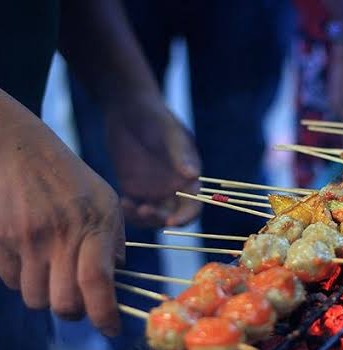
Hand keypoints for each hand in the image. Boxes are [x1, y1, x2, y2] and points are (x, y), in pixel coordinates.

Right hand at [0, 93, 124, 335]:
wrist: (17, 150)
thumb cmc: (69, 176)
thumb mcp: (106, 200)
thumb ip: (114, 239)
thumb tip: (116, 276)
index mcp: (93, 225)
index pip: (98, 283)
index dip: (105, 315)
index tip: (111, 329)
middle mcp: (59, 237)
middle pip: (64, 305)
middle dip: (75, 313)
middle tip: (80, 303)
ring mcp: (26, 240)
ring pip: (36, 300)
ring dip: (48, 296)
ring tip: (54, 273)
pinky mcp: (0, 242)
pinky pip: (12, 282)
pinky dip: (25, 280)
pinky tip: (33, 258)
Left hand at [104, 93, 201, 227]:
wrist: (127, 109)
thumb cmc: (154, 116)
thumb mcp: (169, 132)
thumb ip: (181, 153)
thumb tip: (194, 175)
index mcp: (189, 178)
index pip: (194, 206)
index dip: (186, 217)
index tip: (171, 221)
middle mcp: (174, 189)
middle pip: (173, 216)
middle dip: (160, 219)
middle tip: (143, 211)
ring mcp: (154, 191)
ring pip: (153, 218)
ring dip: (143, 219)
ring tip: (128, 205)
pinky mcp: (135, 190)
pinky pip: (134, 210)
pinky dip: (129, 213)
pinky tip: (122, 201)